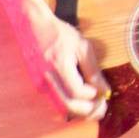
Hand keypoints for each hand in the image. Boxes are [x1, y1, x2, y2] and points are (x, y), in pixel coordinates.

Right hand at [14, 4, 110, 118]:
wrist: (34, 26)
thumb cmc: (60, 34)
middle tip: (103, 107)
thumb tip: (104, 91)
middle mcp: (46, 79)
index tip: (102, 92)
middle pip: (68, 106)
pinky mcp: (38, 87)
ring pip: (62, 108)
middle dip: (89, 111)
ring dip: (80, 111)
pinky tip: (81, 100)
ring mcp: (39, 85)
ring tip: (94, 105)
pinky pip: (56, 102)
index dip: (92, 95)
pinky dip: (71, 105)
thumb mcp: (82, 47)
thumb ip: (93, 71)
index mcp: (58, 66)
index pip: (77, 92)